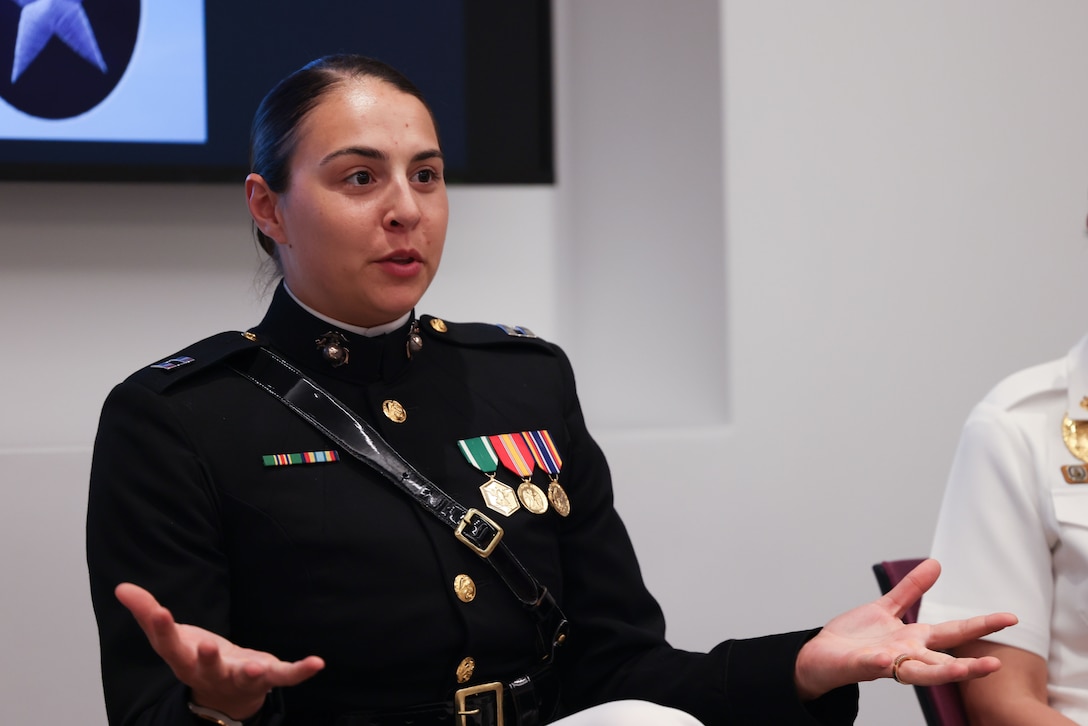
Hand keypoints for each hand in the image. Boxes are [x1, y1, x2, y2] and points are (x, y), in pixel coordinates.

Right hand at [115, 583, 324, 719]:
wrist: (224, 695)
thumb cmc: (195, 658)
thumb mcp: (170, 636)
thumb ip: (147, 612)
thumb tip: (120, 587)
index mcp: (183, 660)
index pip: (168, 644)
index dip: (160, 628)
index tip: (158, 611)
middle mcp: (210, 673)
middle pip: (206, 668)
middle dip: (206, 659)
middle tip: (206, 646)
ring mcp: (240, 677)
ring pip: (244, 677)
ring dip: (250, 672)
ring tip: (255, 666)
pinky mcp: (267, 677)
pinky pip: (286, 677)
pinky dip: (301, 671)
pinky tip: (317, 662)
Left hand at [793, 558, 1017, 698]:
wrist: (822, 654)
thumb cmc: (857, 637)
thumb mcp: (886, 608)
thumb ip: (910, 589)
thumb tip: (936, 564)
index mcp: (914, 639)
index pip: (954, 633)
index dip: (982, 625)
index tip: (1012, 618)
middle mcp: (906, 655)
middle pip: (943, 662)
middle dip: (968, 666)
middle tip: (995, 665)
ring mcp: (885, 662)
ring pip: (917, 673)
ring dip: (939, 673)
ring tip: (964, 670)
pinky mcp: (860, 665)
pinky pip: (871, 665)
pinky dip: (879, 662)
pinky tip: (884, 658)